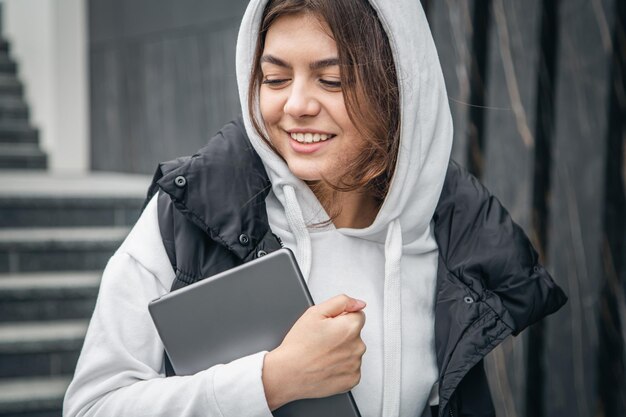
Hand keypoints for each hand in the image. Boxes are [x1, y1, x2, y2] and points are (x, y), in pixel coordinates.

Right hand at [262, 294, 366, 409]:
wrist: (288, 374)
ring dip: (342, 351)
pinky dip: (342, 367)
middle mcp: (357, 347)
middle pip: (355, 334)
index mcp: (350, 328)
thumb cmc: (299, 345)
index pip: (357, 315)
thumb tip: (359, 303)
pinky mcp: (352, 380)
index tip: (328, 326)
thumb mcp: (315, 312)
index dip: (340, 318)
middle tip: (322, 340)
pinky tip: (327, 365)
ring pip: (353, 351)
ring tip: (322, 354)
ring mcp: (355, 365)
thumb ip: (341, 302)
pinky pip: (351, 368)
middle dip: (342, 334)